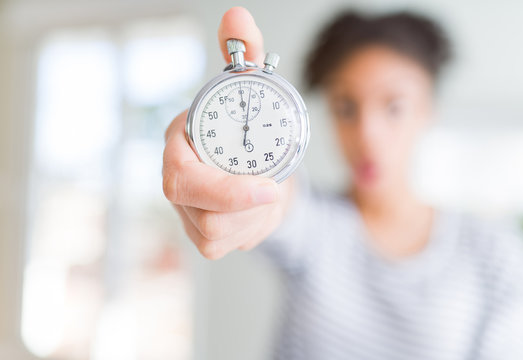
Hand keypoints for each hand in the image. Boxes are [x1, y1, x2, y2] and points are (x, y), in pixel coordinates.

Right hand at [163, 7, 295, 259]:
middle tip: (275, 192)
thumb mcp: (249, 88)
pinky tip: (258, 210)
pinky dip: (254, 230)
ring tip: (267, 192)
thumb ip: (243, 51)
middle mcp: (177, 182)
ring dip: (256, 218)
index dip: (223, 190)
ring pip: (219, 237)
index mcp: (180, 146)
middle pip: (203, 219)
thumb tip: (236, 15)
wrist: (256, 164)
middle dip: (248, 211)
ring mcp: (187, 212)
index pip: (180, 177)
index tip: (268, 188)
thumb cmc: (247, 125)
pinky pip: (228, 246)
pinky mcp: (202, 236)